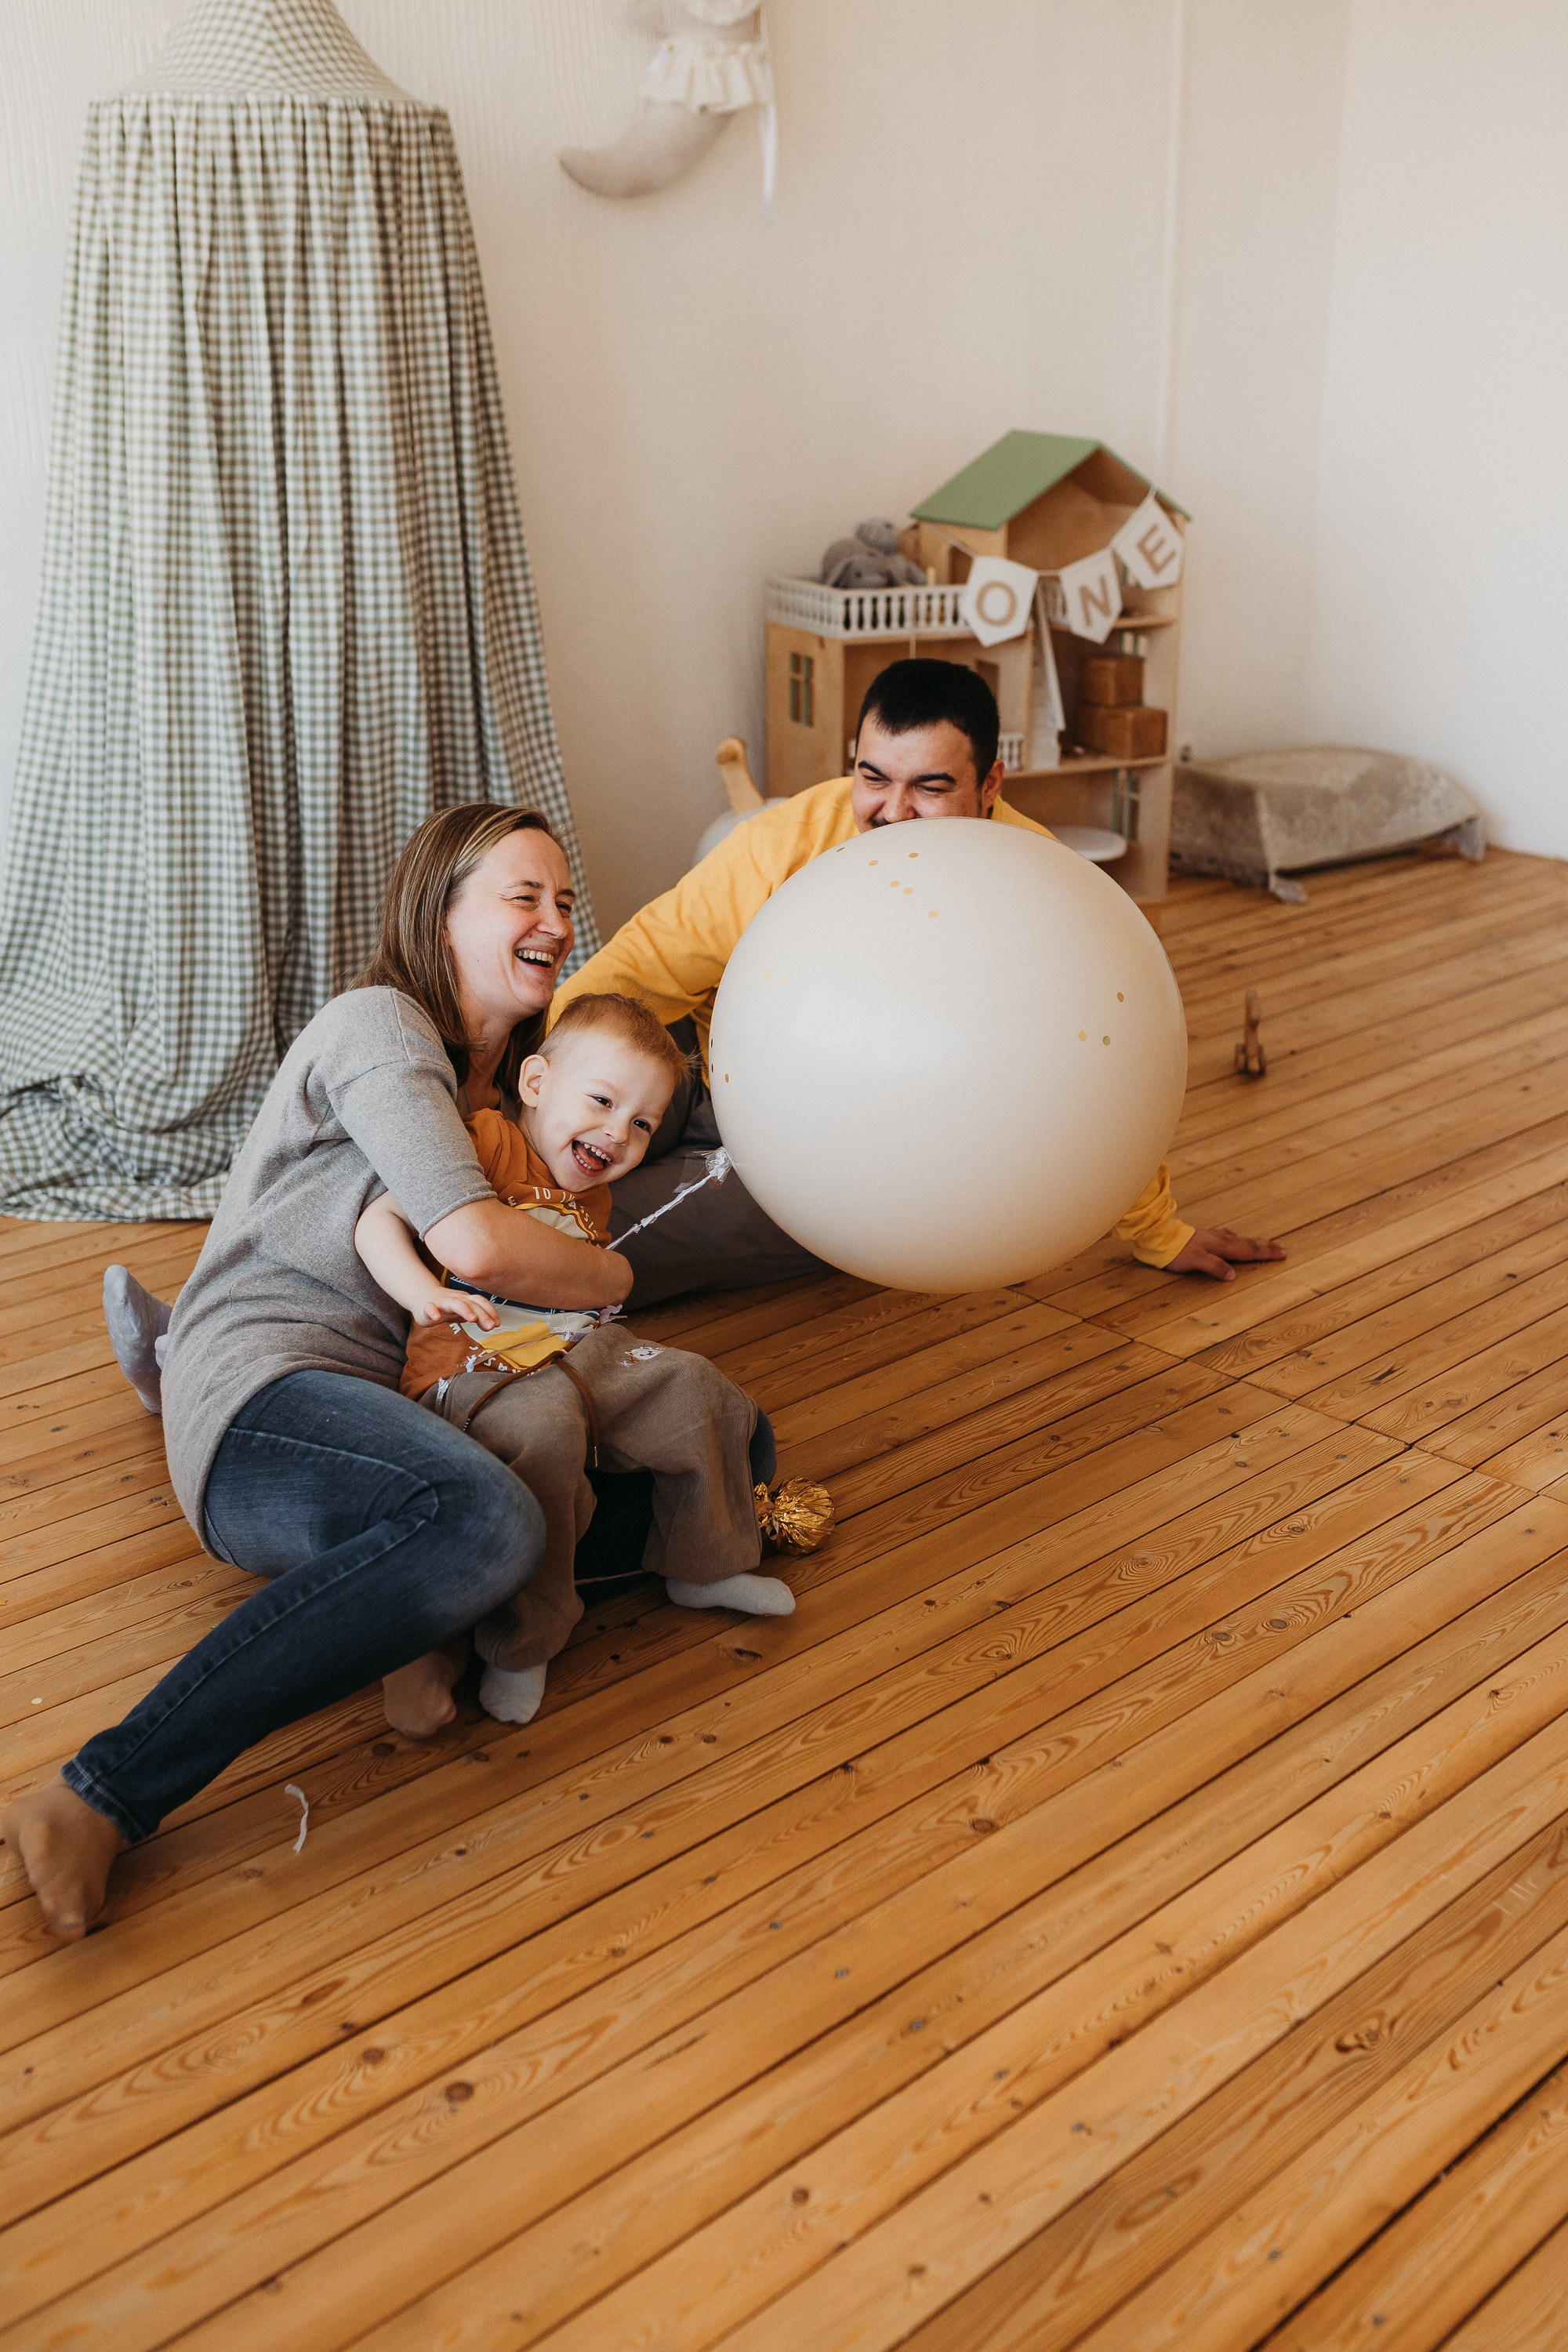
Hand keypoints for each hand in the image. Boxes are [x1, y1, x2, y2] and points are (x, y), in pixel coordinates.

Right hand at [415, 1287, 499, 1329]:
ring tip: (472, 1319)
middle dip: (482, 1314)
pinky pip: (429, 1307)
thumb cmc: (447, 1306)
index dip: (490, 1311)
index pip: (480, 1302)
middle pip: (470, 1303)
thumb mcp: (464, 1312)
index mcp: (465, 1300)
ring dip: (464, 1309)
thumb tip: (493, 1325)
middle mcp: (455, 1299)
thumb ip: (478, 1318)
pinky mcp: (426, 1307)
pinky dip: (433, 1311)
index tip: (497, 1324)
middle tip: (490, 1326)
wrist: (423, 1297)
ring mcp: (441, 1302)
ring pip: (454, 1303)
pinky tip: (437, 1318)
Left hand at [1164, 1227, 1286, 1282]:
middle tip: (1283, 1248)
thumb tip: (1233, 1275)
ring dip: (1254, 1242)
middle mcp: (1220, 1239)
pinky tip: (1234, 1237)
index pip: (1248, 1250)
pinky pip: (1227, 1237)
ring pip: (1239, 1239)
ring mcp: (1213, 1237)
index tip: (1283, 1253)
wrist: (1160, 1237)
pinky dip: (1237, 1238)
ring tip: (1266, 1243)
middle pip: (1248, 1243)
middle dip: (1266, 1246)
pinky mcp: (1204, 1237)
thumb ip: (1215, 1267)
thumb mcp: (1196, 1261)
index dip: (1266, 1253)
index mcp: (1221, 1246)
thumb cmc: (1178, 1252)